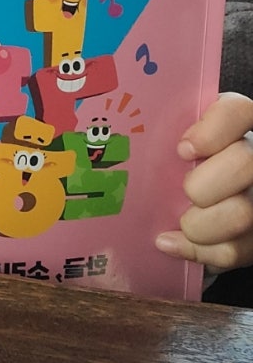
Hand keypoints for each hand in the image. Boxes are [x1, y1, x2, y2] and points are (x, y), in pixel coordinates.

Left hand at [155, 92, 252, 272]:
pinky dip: (197, 250)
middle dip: (204, 184)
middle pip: (245, 163)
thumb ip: (163, 129)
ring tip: (179, 222)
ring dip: (200, 224)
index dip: (214, 130)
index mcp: (234, 122)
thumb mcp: (169, 135)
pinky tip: (169, 242)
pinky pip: (235, 250)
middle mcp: (252, 156)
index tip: (182, 149)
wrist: (186, 196)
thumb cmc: (169, 158)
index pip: (238, 112)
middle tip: (184, 191)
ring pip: (243, 213)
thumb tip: (123, 134)